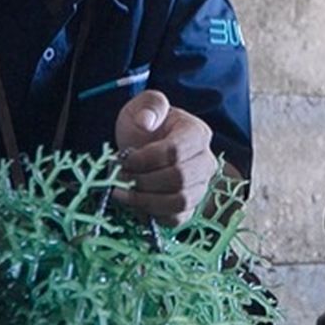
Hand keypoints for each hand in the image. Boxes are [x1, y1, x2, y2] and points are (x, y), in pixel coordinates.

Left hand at [113, 90, 217, 225]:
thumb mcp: (143, 105)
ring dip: (145, 200)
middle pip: (179, 179)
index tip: (123, 159)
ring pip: (179, 202)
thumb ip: (149, 105)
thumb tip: (146, 122)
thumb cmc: (145, 125)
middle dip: (143, 180)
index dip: (146, 159)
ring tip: (122, 192)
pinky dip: (153, 215)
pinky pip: (176, 219)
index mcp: (197, 133)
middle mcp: (205, 162)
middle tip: (119, 177)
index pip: (175, 151)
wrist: (143, 146)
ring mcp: (200, 187)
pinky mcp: (189, 207)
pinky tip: (134, 204)